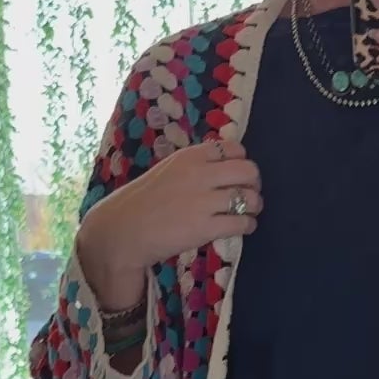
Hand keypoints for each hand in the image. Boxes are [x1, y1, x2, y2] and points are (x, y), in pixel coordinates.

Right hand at [77, 138, 261, 302]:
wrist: (123, 231)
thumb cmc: (143, 202)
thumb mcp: (168, 171)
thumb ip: (195, 166)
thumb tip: (224, 168)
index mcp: (190, 157)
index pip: (234, 148)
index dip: (241, 162)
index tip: (237, 175)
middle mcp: (200, 174)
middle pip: (249, 171)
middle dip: (253, 183)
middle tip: (248, 194)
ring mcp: (204, 201)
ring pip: (250, 198)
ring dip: (254, 206)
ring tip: (247, 212)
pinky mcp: (206, 227)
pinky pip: (243, 222)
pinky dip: (249, 225)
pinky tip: (242, 227)